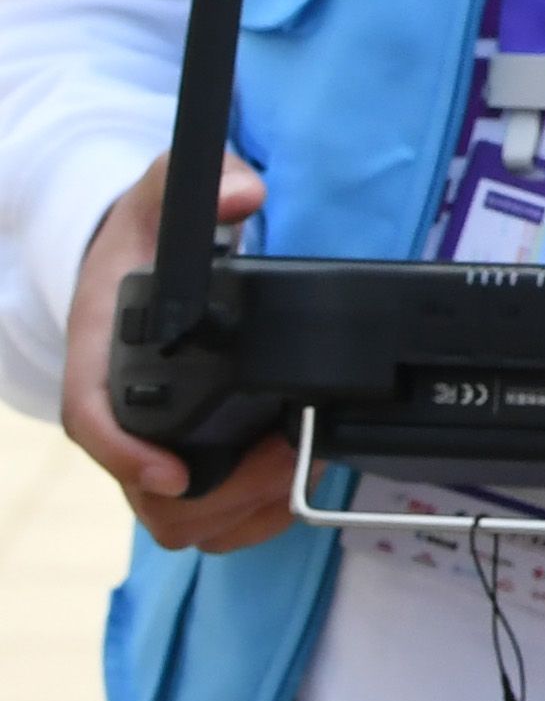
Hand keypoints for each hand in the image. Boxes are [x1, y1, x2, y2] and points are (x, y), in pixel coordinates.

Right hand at [64, 149, 299, 550]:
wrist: (134, 256)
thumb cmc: (145, 235)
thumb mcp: (164, 193)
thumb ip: (206, 182)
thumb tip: (243, 196)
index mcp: (99, 354)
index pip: (93, 418)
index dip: (128, 455)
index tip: (175, 474)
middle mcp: (118, 409)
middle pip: (142, 491)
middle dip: (215, 492)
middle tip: (281, 458)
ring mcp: (148, 440)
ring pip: (175, 517)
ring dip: (238, 512)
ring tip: (296, 471)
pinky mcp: (182, 455)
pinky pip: (206, 515)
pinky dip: (250, 516)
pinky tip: (293, 486)